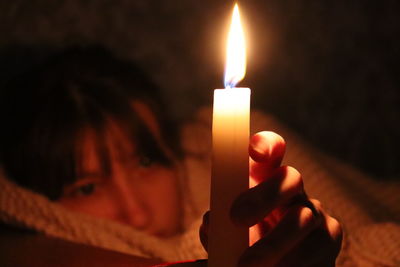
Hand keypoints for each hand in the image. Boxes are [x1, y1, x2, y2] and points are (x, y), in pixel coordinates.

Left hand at [200, 131, 341, 266]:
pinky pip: (317, 250)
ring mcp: (315, 212)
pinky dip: (292, 264)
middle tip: (235, 218)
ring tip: (247, 265)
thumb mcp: (227, 232)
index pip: (272, 148)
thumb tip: (211, 223)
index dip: (266, 144)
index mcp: (265, 179)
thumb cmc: (243, 243)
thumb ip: (218, 224)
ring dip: (273, 244)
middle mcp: (293, 190)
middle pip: (290, 177)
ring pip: (303, 218)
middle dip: (263, 196)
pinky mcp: (330, 238)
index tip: (255, 152)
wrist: (272, 266)